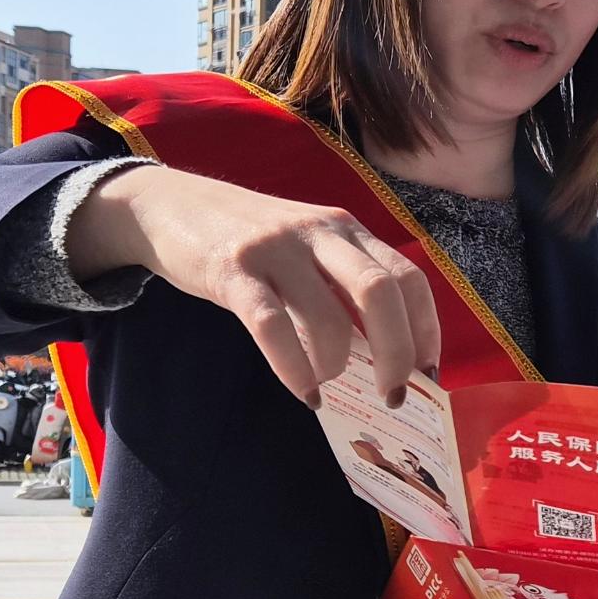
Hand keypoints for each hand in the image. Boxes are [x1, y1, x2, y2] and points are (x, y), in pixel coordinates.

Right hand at [68, 165, 439, 406]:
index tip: (427, 374)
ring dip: (338, 364)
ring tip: (328, 385)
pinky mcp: (232, 269)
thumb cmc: (250, 242)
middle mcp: (320, 231)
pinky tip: (301, 390)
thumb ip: (342, 287)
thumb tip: (382, 359)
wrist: (169, 204)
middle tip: (391, 394)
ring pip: (329, 314)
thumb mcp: (307, 249)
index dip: (426, 329)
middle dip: (396, 352)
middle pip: (381, 291)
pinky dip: (293, 367)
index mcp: (348, 230)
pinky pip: (272, 325)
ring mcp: (276, 248)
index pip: (409, 277)